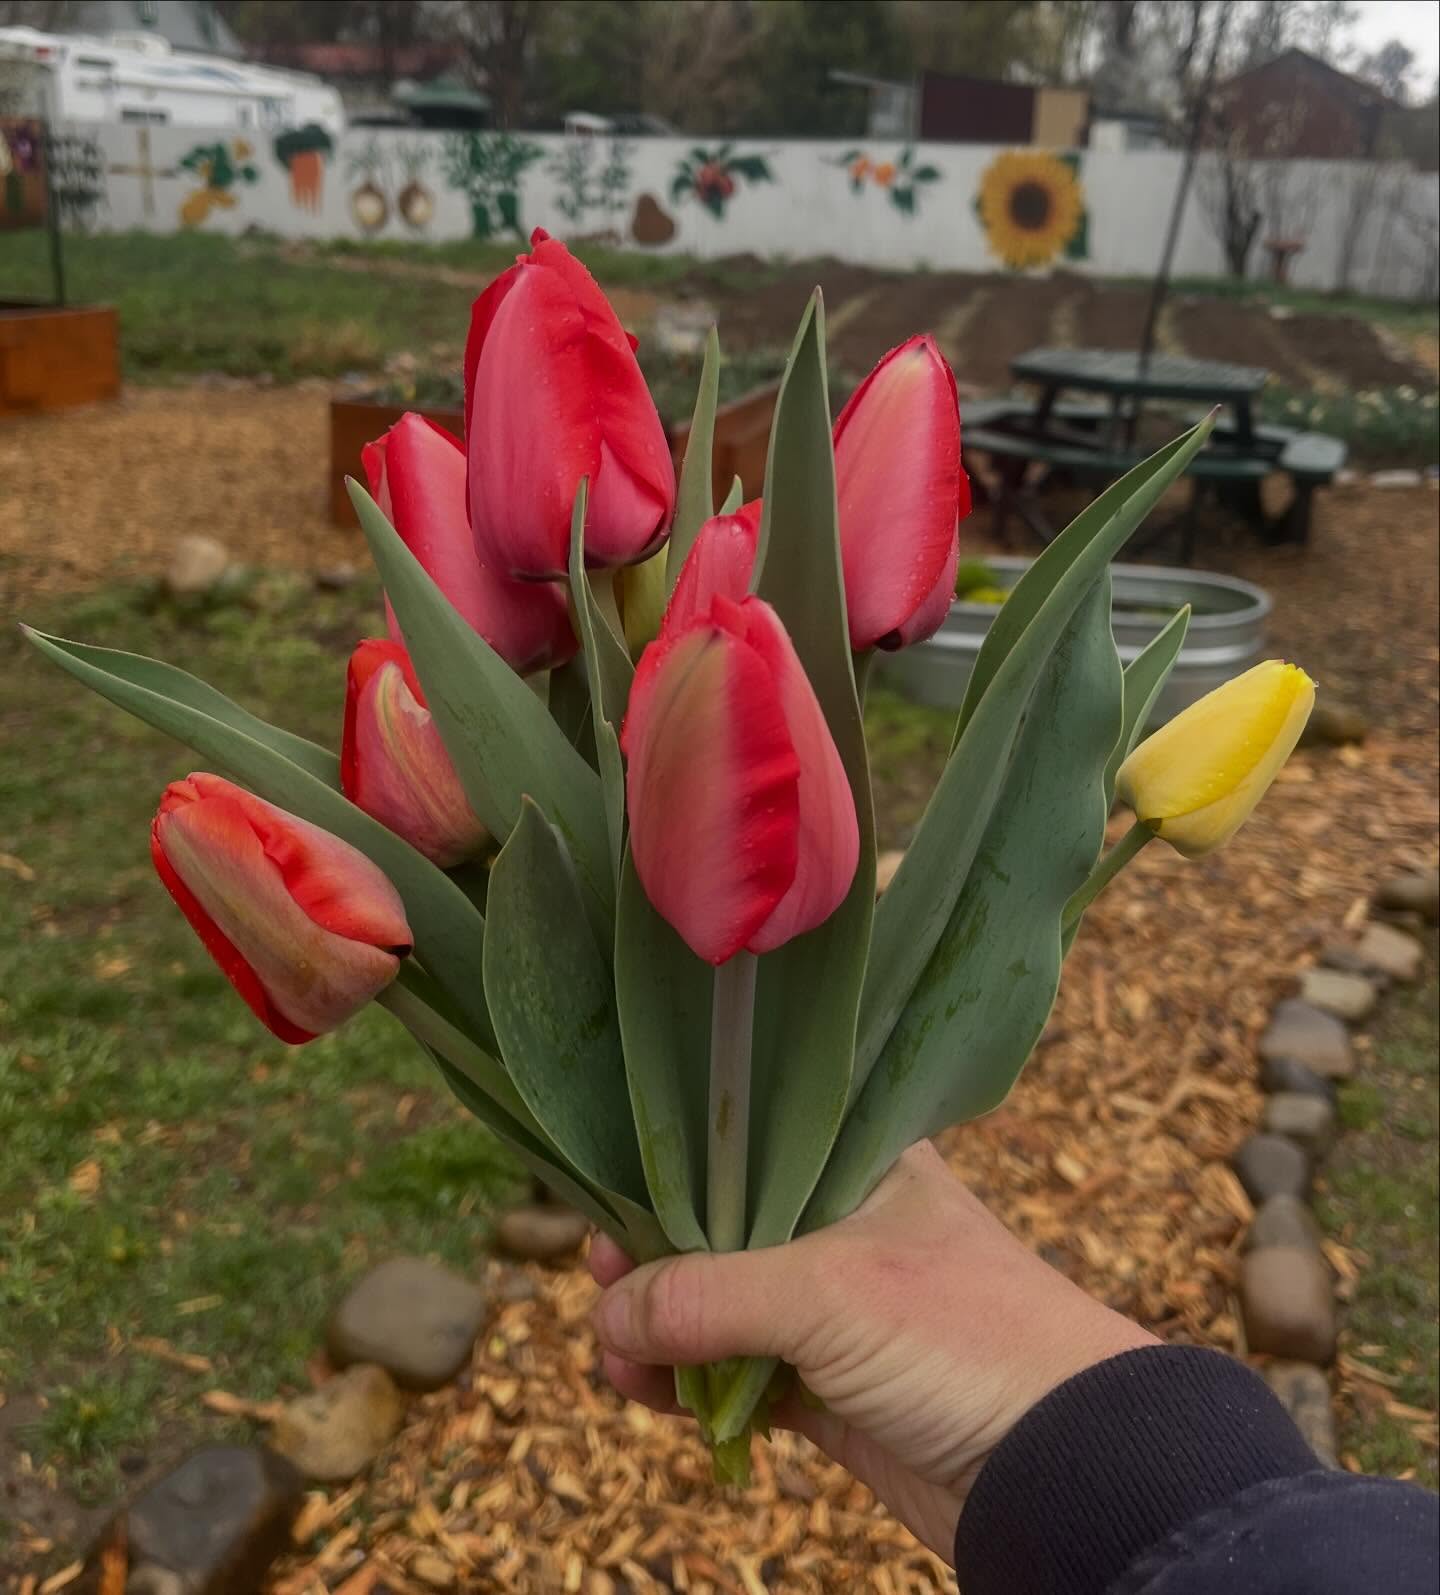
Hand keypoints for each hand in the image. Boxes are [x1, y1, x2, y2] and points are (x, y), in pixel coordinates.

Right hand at [589, 1140, 1155, 1559]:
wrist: (1064, 1470)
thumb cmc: (965, 1336)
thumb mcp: (826, 1290)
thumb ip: (708, 1294)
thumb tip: (607, 1311)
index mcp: (861, 1165)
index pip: (747, 1145)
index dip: (673, 1168)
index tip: (609, 1193)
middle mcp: (846, 1226)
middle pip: (723, 1230)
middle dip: (655, 1260)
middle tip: (598, 1279)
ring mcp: (839, 1312)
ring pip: (725, 1309)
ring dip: (664, 1332)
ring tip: (617, 1360)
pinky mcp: (834, 1389)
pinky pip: (743, 1377)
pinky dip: (694, 1387)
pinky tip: (651, 1393)